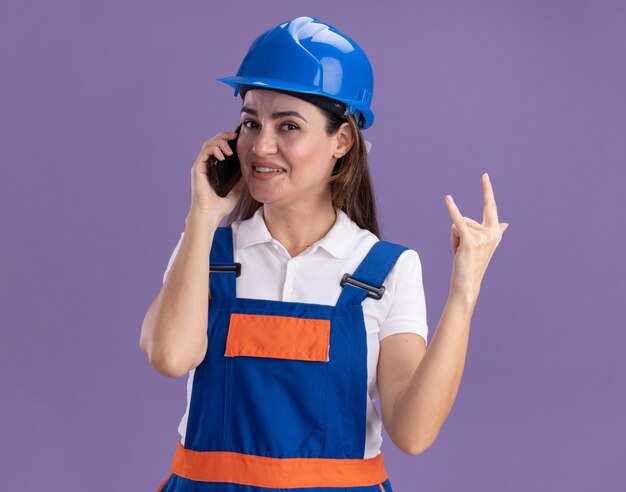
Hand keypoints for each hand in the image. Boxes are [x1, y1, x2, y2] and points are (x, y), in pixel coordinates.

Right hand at [189, 130, 244, 221]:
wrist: (211, 214)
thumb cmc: (221, 205)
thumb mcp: (237, 189)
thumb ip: (241, 178)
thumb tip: (250, 167)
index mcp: (216, 168)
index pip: (221, 147)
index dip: (229, 139)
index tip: (239, 134)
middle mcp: (208, 164)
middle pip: (214, 141)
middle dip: (225, 135)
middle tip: (236, 134)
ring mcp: (202, 165)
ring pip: (209, 143)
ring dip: (220, 141)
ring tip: (230, 148)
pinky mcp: (198, 168)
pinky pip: (205, 152)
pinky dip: (214, 149)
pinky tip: (223, 155)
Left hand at [444, 173, 508, 299]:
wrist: (467, 283)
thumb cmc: (471, 263)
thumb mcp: (484, 244)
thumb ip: (495, 231)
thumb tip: (506, 223)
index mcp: (495, 231)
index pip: (490, 206)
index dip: (486, 190)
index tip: (484, 175)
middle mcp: (492, 233)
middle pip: (468, 219)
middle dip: (461, 232)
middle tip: (466, 245)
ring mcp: (482, 237)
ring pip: (457, 226)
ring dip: (454, 240)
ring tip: (460, 253)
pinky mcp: (470, 241)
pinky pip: (458, 222)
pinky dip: (452, 210)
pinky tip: (447, 199)